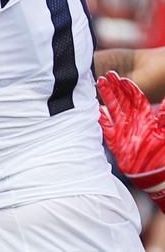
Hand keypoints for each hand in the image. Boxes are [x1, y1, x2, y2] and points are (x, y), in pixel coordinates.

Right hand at [98, 71, 164, 211]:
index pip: (135, 98)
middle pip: (122, 100)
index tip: (122, 79)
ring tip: (99, 83)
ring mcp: (123, 130)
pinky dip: (100, 118)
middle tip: (107, 75)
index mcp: (146, 118)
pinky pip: (105, 127)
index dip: (129, 88)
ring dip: (106, 97)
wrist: (155, 176)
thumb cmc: (162, 155)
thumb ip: (164, 117)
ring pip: (112, 109)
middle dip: (114, 88)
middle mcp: (133, 121)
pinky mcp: (115, 141)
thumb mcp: (164, 133)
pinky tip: (94, 108)